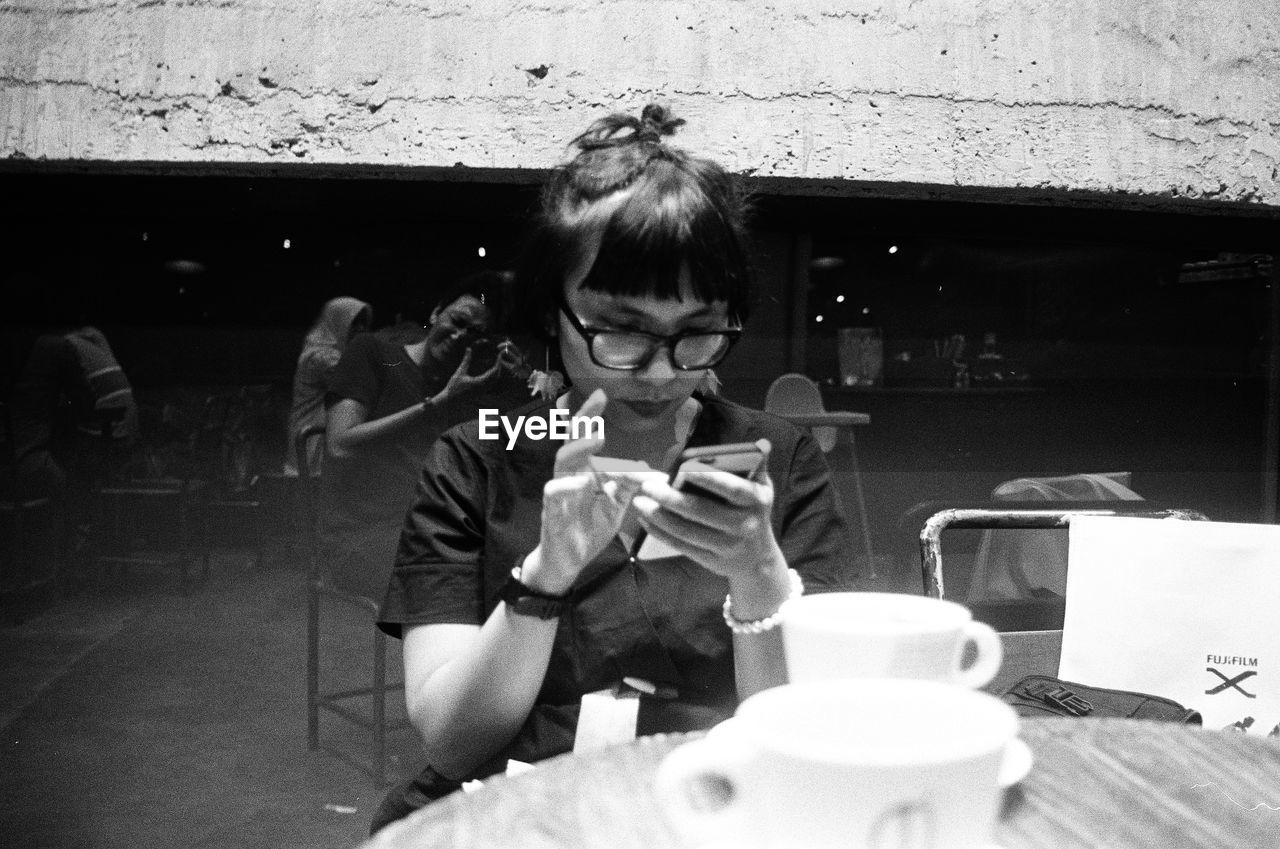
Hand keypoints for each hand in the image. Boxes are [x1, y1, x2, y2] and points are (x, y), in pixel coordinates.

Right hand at [436, 345, 506, 401]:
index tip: (499, 355)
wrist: (451, 401)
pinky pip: (491, 384)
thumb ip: (466, 360)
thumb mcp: (460, 372)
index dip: (498, 362)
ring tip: (496, 362)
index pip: (494, 371)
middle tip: (499, 356)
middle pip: (497, 375)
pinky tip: (491, 371)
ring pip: (495, 380)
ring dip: (497, 371)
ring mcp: (483, 391)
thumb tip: (468, 348)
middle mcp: (484, 387)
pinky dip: (494, 376)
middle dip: (499, 366)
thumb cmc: (453, 387)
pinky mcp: (481, 393)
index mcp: (480, 382)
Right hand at [521, 389, 644, 594]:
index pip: (586, 439)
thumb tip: (647, 469)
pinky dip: (565, 485)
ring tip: (597, 437)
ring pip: (562, 463)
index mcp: (584, 472)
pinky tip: (580, 481)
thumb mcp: (614, 508)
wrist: (566, 563)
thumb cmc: (587, 531)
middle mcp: (570, 477)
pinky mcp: (552, 512)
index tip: (601, 394)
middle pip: (573, 441)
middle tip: (597, 400)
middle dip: (583, 419)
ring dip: (579, 448)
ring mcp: (559, 493)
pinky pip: (553, 492)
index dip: (591, 417)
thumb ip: (626, 488)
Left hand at [630, 441, 789, 608]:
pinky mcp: (711, 560)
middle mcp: (744, 525)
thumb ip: (756, 465)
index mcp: (756, 501)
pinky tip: (646, 519)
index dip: (709, 478)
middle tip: (647, 486)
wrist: (758, 558)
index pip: (732, 489)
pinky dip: (661, 532)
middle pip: (702, 511)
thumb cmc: (753, 510)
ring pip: (687, 531)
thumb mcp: (763, 488)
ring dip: (659, 516)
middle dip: (671, 498)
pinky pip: (681, 545)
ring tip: (640, 502)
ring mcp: (727, 545)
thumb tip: (760, 445)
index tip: (684, 467)